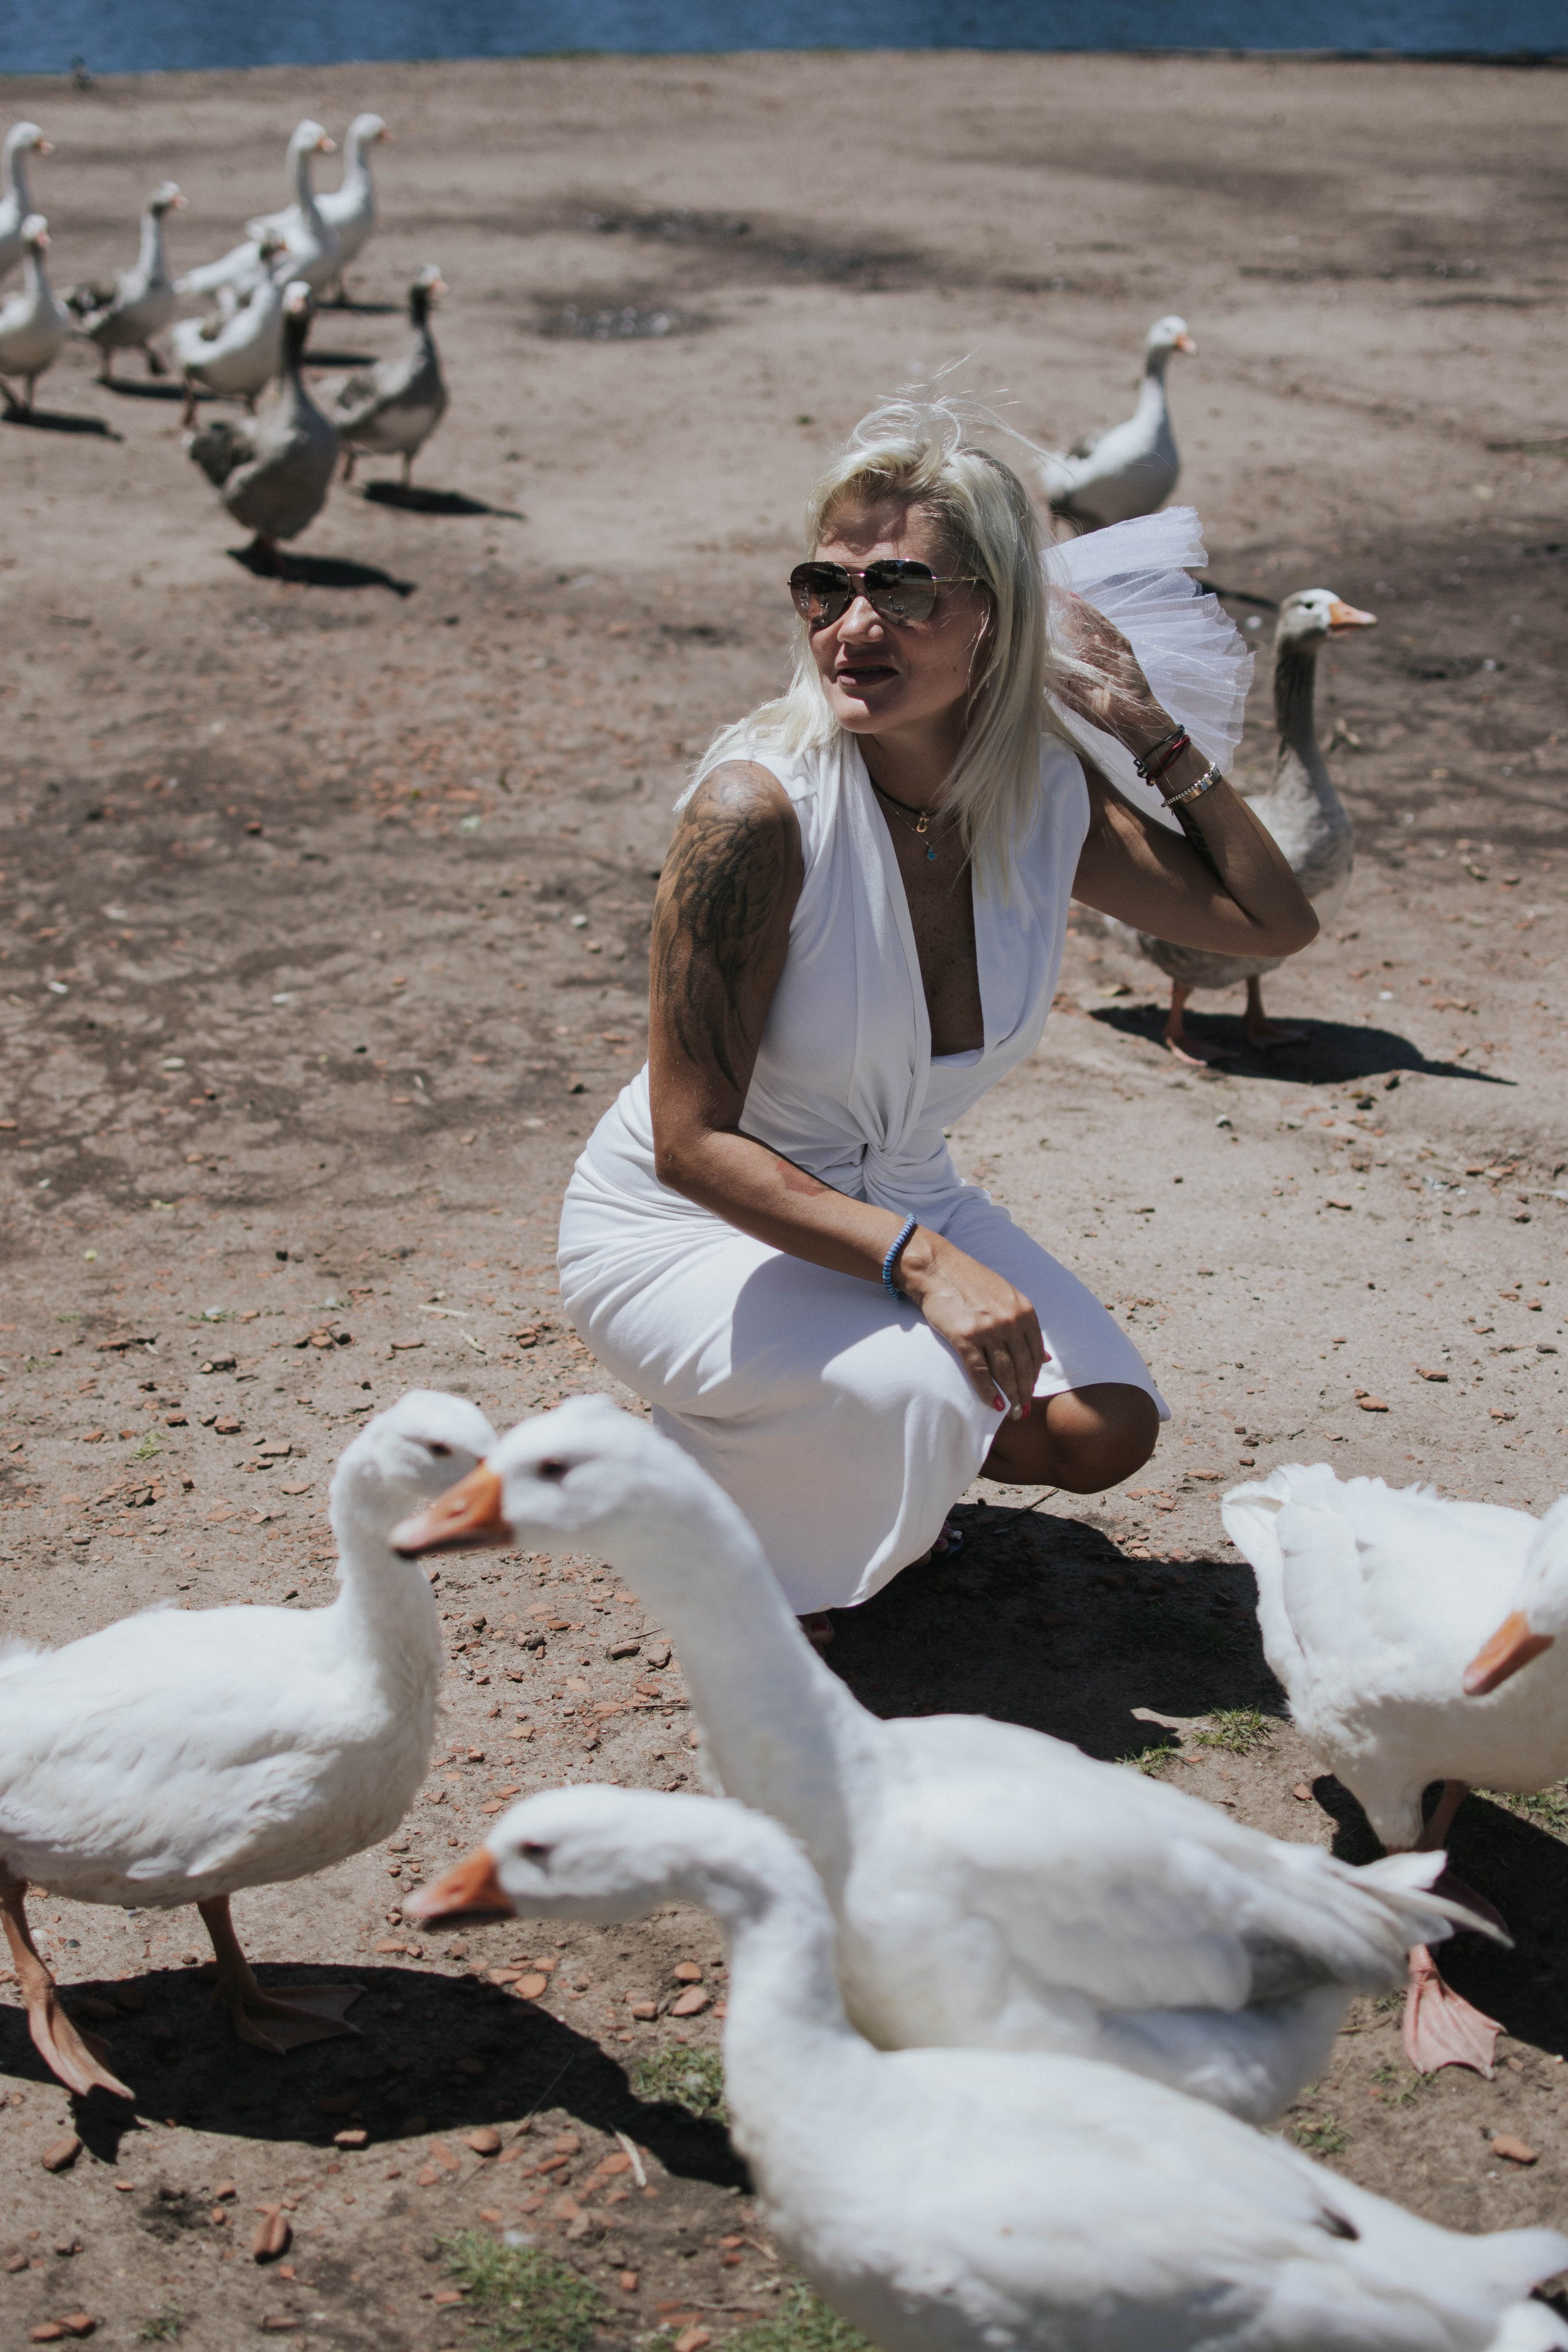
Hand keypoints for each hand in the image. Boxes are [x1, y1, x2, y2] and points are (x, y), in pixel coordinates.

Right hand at [899, 1232, 1047, 1417]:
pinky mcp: (965, 1338)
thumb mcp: (1008, 1297)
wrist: (937, 1268)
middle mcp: (1010, 1321)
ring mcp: (988, 1330)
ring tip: (1012, 1413)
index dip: (1034, 1376)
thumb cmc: (970, 1282)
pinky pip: (980, 1372)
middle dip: (1025, 1392)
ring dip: (1010, 1397)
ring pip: (1005, 1373)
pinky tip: (992, 1404)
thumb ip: (1026, 1325)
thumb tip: (1047, 1358)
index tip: (1030, 1390)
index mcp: (1024, 1311)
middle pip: (1023, 1367)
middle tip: (1023, 1411)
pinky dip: (987, 1392)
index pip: (1036, 1353)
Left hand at [1050, 594, 1170, 752]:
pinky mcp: (1122, 647)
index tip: (1038, 617)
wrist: (1132, 720)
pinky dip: (1090, 613)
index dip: (1057, 629)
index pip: (1071, 642)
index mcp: (1088, 665)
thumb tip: (1036, 670)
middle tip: (1044, 598)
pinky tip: (1075, 602)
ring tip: (1056, 595)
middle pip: (1080, 627)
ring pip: (1090, 623)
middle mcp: (1099, 654)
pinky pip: (1104, 626)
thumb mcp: (1073, 696)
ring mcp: (1111, 649)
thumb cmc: (1104, 712)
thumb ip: (1057, 683)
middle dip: (1064, 612)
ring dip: (1073, 608)